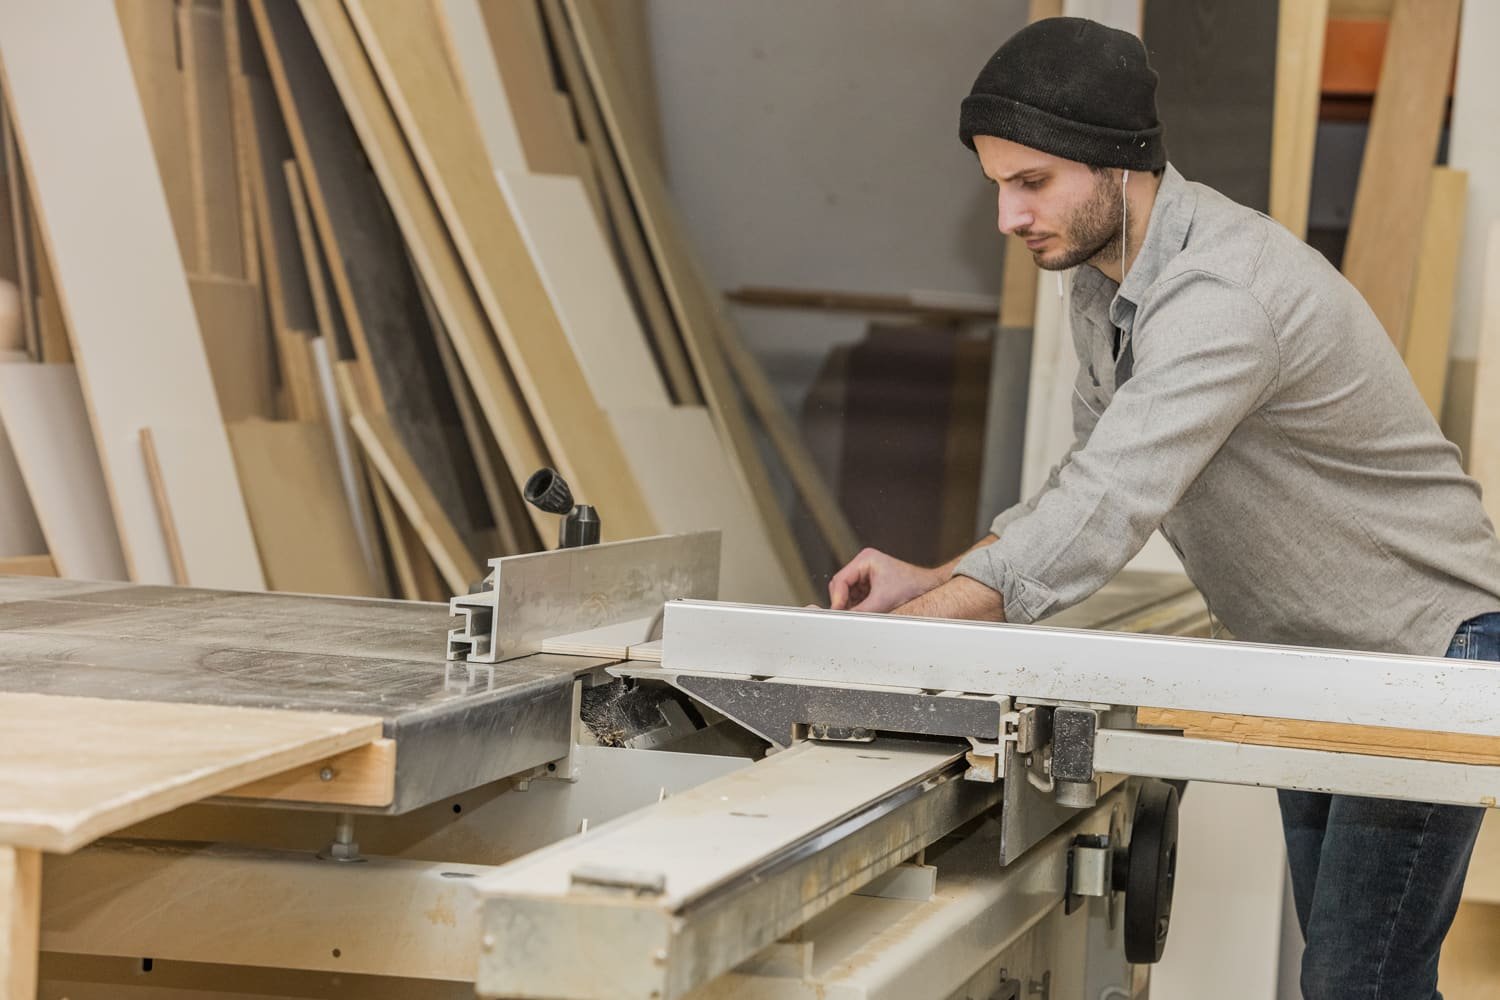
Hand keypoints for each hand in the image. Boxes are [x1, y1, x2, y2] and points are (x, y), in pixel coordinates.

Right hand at [828, 548, 943, 612]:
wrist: (930, 590)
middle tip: (847, 618)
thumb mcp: (883, 601)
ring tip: (861, 616)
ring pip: (848, 595)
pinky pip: (857, 599)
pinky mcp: (871, 587)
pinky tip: (867, 614)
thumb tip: (846, 620)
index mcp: (866, 559)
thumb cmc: (913, 587)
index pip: (840, 580)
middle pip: (841, 588)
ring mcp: (867, 576)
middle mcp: (864, 565)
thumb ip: (861, 611)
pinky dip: (859, 608)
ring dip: (851, 606)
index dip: (837, 598)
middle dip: (843, 603)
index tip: (837, 613)